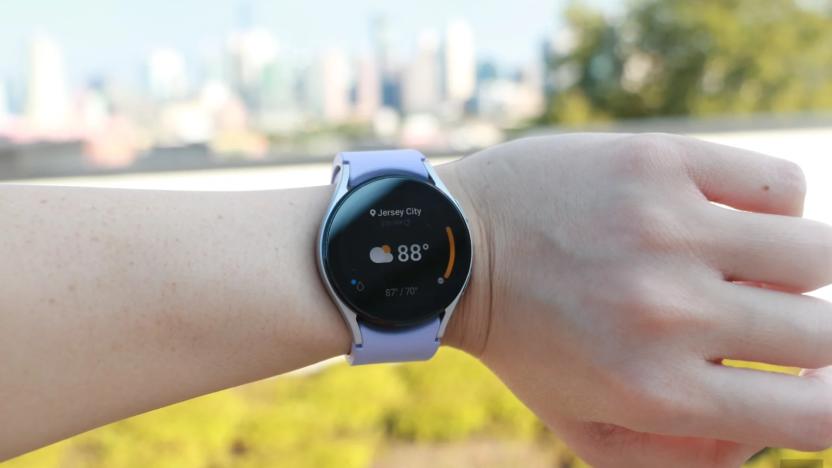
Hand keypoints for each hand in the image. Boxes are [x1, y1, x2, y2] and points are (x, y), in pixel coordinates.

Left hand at [441, 133, 831, 465]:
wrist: (456, 248)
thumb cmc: (526, 343)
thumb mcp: (586, 427)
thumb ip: (684, 459)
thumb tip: (770, 428)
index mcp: (656, 391)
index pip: (818, 414)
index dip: (824, 403)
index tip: (803, 383)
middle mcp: (671, 312)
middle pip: (825, 332)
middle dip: (804, 337)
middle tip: (753, 320)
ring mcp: (668, 229)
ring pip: (815, 253)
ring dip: (790, 269)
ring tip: (737, 266)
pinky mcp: (659, 162)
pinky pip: (778, 185)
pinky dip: (768, 206)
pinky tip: (720, 217)